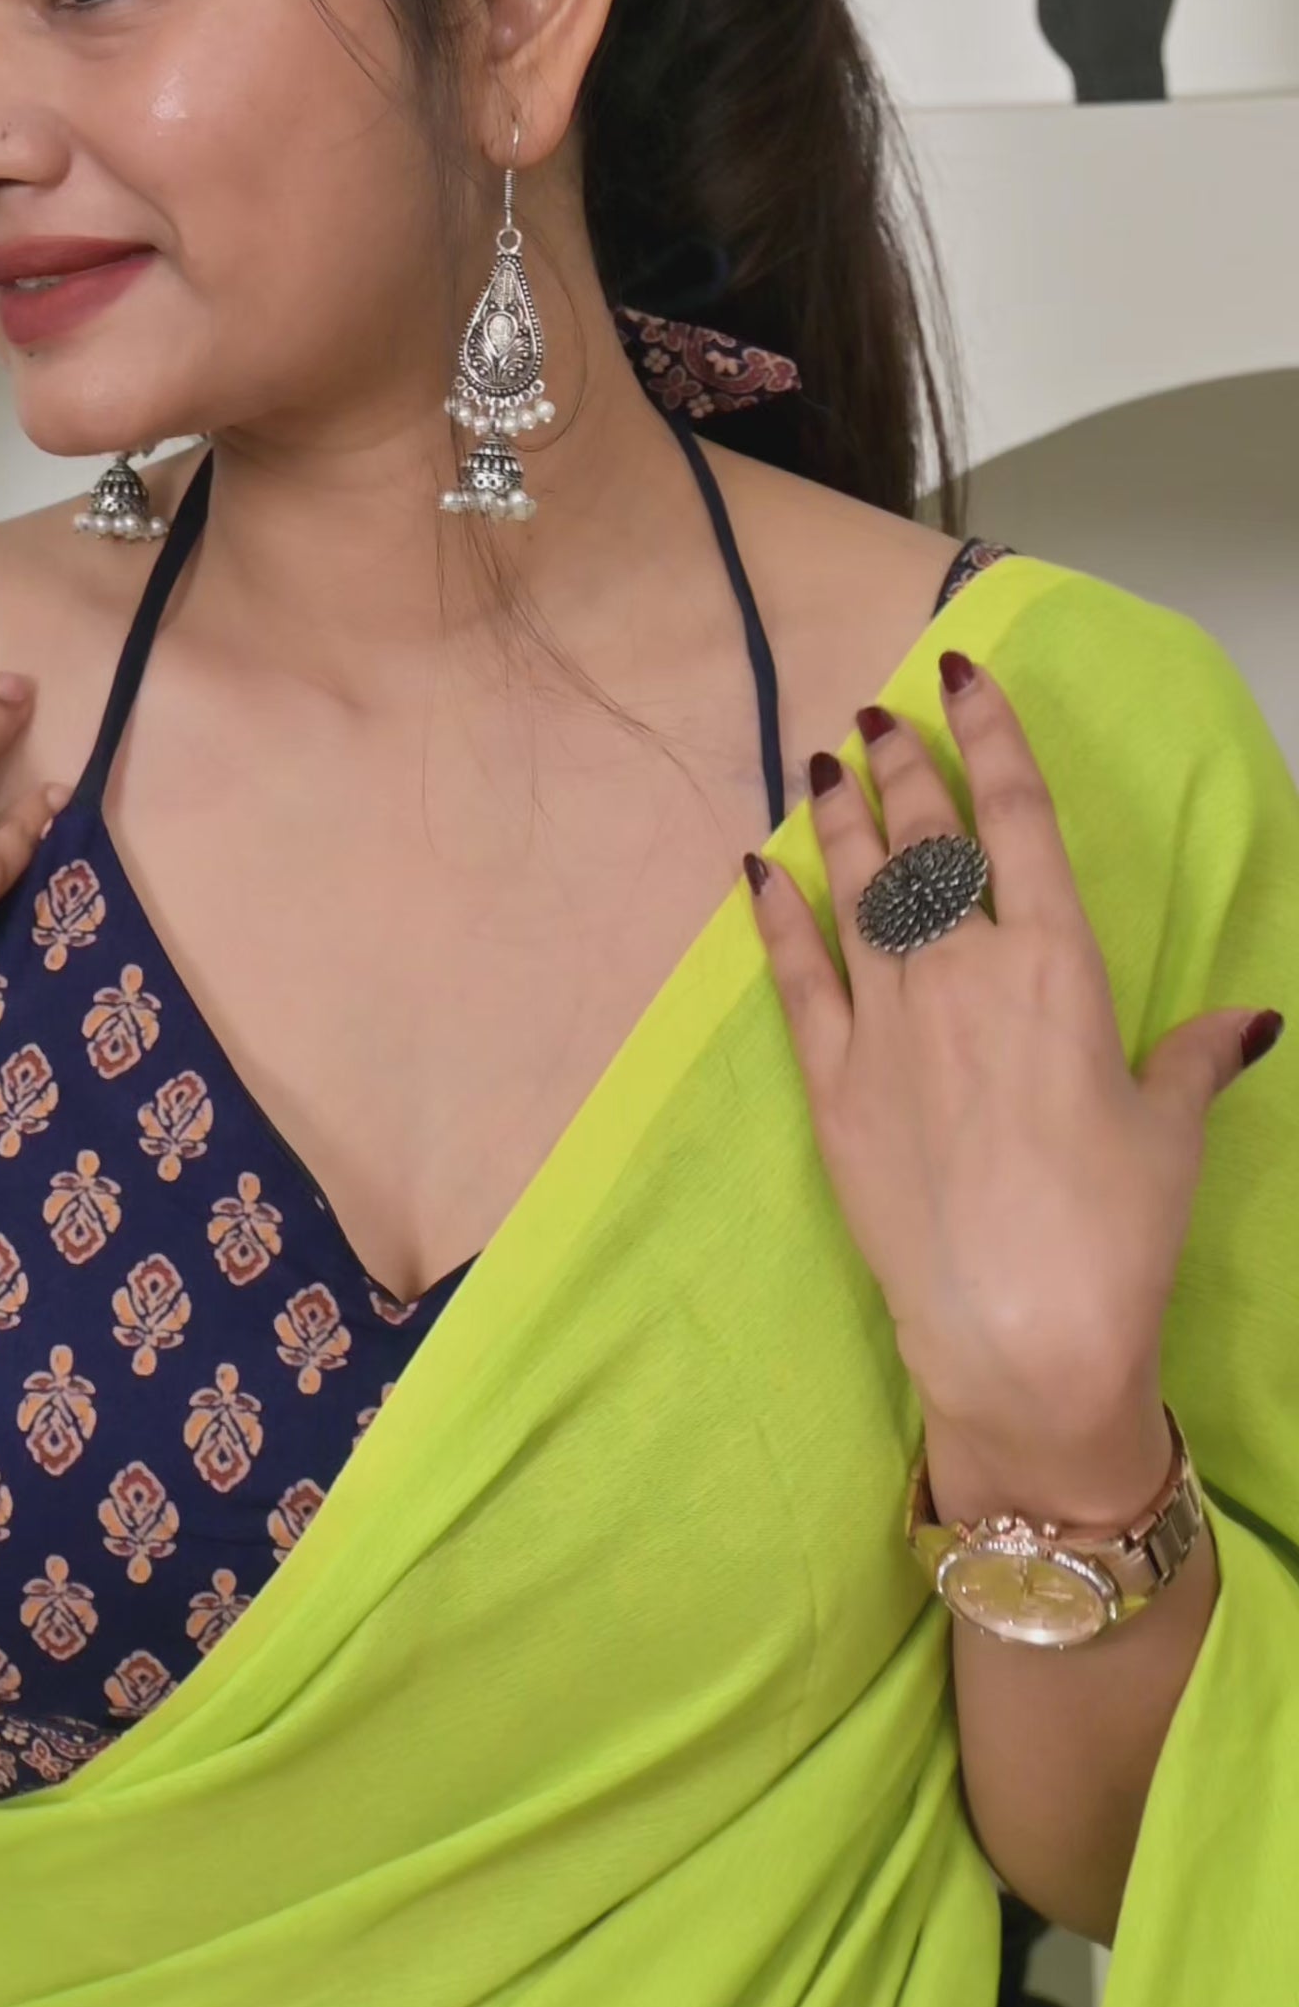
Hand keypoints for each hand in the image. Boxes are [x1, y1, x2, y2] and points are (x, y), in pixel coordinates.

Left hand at [744, 651, 1281, 1525]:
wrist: (1019, 1329)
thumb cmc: (1115, 1232)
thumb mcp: (1171, 1132)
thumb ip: (1194, 1058)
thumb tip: (1250, 1020)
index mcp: (1058, 966)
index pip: (1018, 818)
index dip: (989, 737)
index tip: (961, 677)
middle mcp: (964, 973)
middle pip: (925, 842)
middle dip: (903, 766)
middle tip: (877, 711)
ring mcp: (888, 1024)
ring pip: (853, 891)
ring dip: (837, 818)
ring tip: (823, 760)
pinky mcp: (831, 1085)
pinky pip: (794, 976)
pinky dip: (772, 916)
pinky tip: (756, 869)